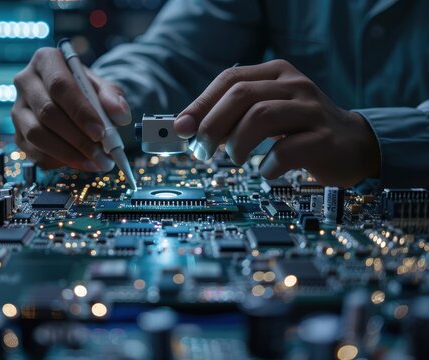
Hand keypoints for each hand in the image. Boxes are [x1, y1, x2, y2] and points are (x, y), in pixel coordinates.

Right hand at [12, 47, 131, 170]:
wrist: (71, 99)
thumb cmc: (86, 90)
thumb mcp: (102, 87)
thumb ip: (113, 97)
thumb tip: (121, 115)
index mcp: (46, 61)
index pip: (60, 85)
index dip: (80, 112)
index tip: (100, 132)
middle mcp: (26, 82)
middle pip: (47, 112)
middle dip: (78, 138)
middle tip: (102, 155)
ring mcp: (18, 108)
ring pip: (37, 134)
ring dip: (68, 154)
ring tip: (95, 162)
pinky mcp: (17, 133)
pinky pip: (34, 152)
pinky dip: (59, 162)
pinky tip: (81, 163)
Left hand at [174, 59, 379, 186]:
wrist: (354, 144)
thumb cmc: (300, 129)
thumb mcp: (266, 114)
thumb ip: (232, 117)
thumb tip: (189, 130)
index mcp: (276, 74)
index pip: (229, 79)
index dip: (200, 104)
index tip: (181, 128)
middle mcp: (294, 85)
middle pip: (241, 95)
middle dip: (212, 125)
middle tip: (202, 151)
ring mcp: (312, 110)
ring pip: (261, 116)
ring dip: (237, 143)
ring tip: (236, 159)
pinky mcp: (325, 139)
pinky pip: (287, 149)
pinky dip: (268, 164)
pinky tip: (267, 171)